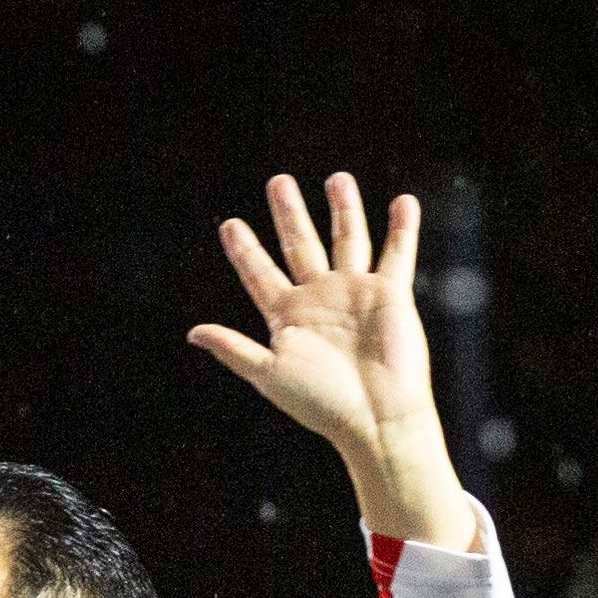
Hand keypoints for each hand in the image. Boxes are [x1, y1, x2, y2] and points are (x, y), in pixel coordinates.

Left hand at [193, 172, 473, 548]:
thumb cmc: (321, 403)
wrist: (375, 418)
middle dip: (290, 214)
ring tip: (337, 179)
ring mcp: (356, 293)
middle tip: (278, 182)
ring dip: (344, 209)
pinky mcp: (391, 295)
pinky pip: (397, 253)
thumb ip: (233, 349)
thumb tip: (193, 333)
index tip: (230, 224)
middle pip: (300, 245)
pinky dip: (403, 228)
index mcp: (287, 316)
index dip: (245, 250)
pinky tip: (404, 201)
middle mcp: (320, 299)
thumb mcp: (269, 373)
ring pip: (348, 239)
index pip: (260, 273)